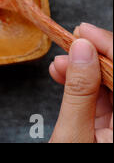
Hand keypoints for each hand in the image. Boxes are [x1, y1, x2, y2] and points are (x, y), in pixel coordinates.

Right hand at [49, 23, 112, 142]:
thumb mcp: (72, 134)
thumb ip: (79, 92)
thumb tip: (81, 51)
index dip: (108, 46)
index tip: (84, 31)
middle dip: (93, 56)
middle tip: (70, 41)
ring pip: (109, 83)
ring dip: (83, 69)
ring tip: (58, 64)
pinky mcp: (110, 126)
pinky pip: (99, 96)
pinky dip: (79, 84)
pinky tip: (62, 75)